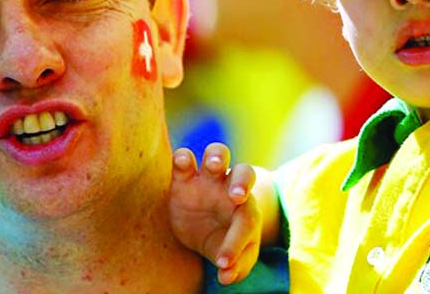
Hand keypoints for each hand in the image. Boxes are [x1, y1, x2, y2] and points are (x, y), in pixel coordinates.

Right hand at [169, 143, 260, 284]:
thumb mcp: (233, 256)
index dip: (235, 242)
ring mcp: (207, 178)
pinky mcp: (183, 177)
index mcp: (246, 208)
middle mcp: (229, 187)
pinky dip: (183, 157)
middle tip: (236, 196)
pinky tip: (182, 164)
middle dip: (242, 182)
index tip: (223, 264)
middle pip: (244, 171)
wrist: (202, 228)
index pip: (246, 220)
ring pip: (217, 153)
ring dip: (217, 157)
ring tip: (214, 166)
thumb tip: (227, 276)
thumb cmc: (224, 240)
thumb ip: (237, 266)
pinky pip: (184, 158)